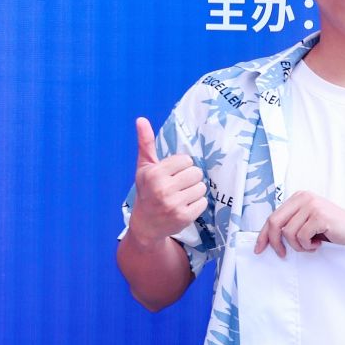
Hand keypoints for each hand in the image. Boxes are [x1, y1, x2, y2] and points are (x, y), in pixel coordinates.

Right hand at [127, 117, 205, 247]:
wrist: (145, 224)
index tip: (171, 175)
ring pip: (201, 187)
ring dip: (194, 191)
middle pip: (197, 173)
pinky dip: (196, 204)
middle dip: (189, 178)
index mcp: (154, 174)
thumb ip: (146, 143)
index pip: (186, 160)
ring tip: (180, 197)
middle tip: (176, 186)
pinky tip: (183, 207)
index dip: (181, 166)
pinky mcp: (184, 217)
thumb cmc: (147, 191)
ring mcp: (173, 204)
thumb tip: (141, 119)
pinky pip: (203, 202)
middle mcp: (162, 189)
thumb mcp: (144, 167)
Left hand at [253, 191, 344, 256]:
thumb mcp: (307, 224)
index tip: (259, 249)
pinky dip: (308, 245)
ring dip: (298, 246)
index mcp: (299, 197)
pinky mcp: (320, 216)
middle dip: (275, 242)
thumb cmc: (333, 231)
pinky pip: (301, 237)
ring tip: (311, 245)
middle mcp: (304, 198)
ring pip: (288, 232)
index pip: (272, 216)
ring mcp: (312, 205)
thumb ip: (290, 224)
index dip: (264, 235)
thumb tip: (267, 239)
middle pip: (275, 222)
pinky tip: (319, 244)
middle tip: (282, 255)